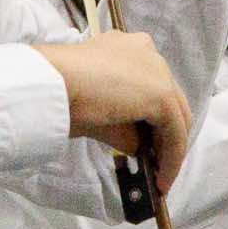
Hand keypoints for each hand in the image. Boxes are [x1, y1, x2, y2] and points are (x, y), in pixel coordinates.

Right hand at [30, 31, 191, 196]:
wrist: (51, 84)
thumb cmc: (61, 92)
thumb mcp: (97, 108)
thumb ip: (124, 124)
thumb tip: (141, 147)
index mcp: (129, 48)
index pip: (151, 87)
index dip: (152, 119)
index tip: (148, 146)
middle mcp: (148, 52)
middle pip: (169, 100)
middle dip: (165, 136)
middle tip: (157, 165)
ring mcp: (158, 70)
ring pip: (175, 117)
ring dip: (169, 151)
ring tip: (159, 179)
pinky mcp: (162, 94)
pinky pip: (175, 133)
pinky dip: (171, 159)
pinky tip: (160, 180)